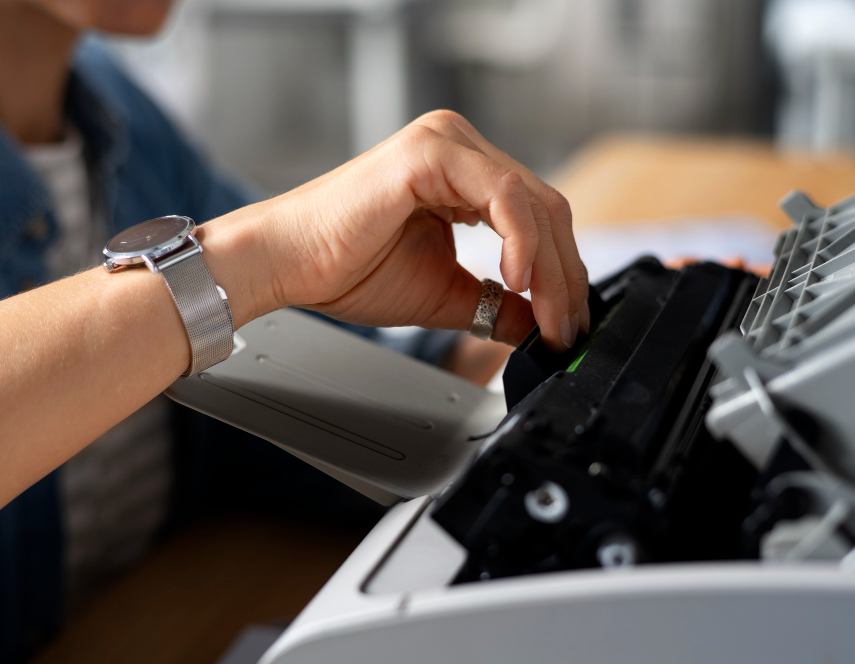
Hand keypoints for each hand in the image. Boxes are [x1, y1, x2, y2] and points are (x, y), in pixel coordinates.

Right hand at [205, 111, 589, 349]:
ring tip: (549, 317)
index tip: (565, 325)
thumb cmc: (346, 268)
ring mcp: (447, 143)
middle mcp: (460, 148)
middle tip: (565, 329)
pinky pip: (503, 194)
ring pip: (534, 202)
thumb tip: (536, 327)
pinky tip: (518, 280)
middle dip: (564, 277)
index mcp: (463, 174)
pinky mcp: (431, 152)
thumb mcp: (444, 293)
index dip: (560, 275)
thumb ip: (494, 304)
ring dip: (551, 268)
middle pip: (546, 209)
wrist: (288, 263)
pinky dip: (522, 241)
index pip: (538, 218)